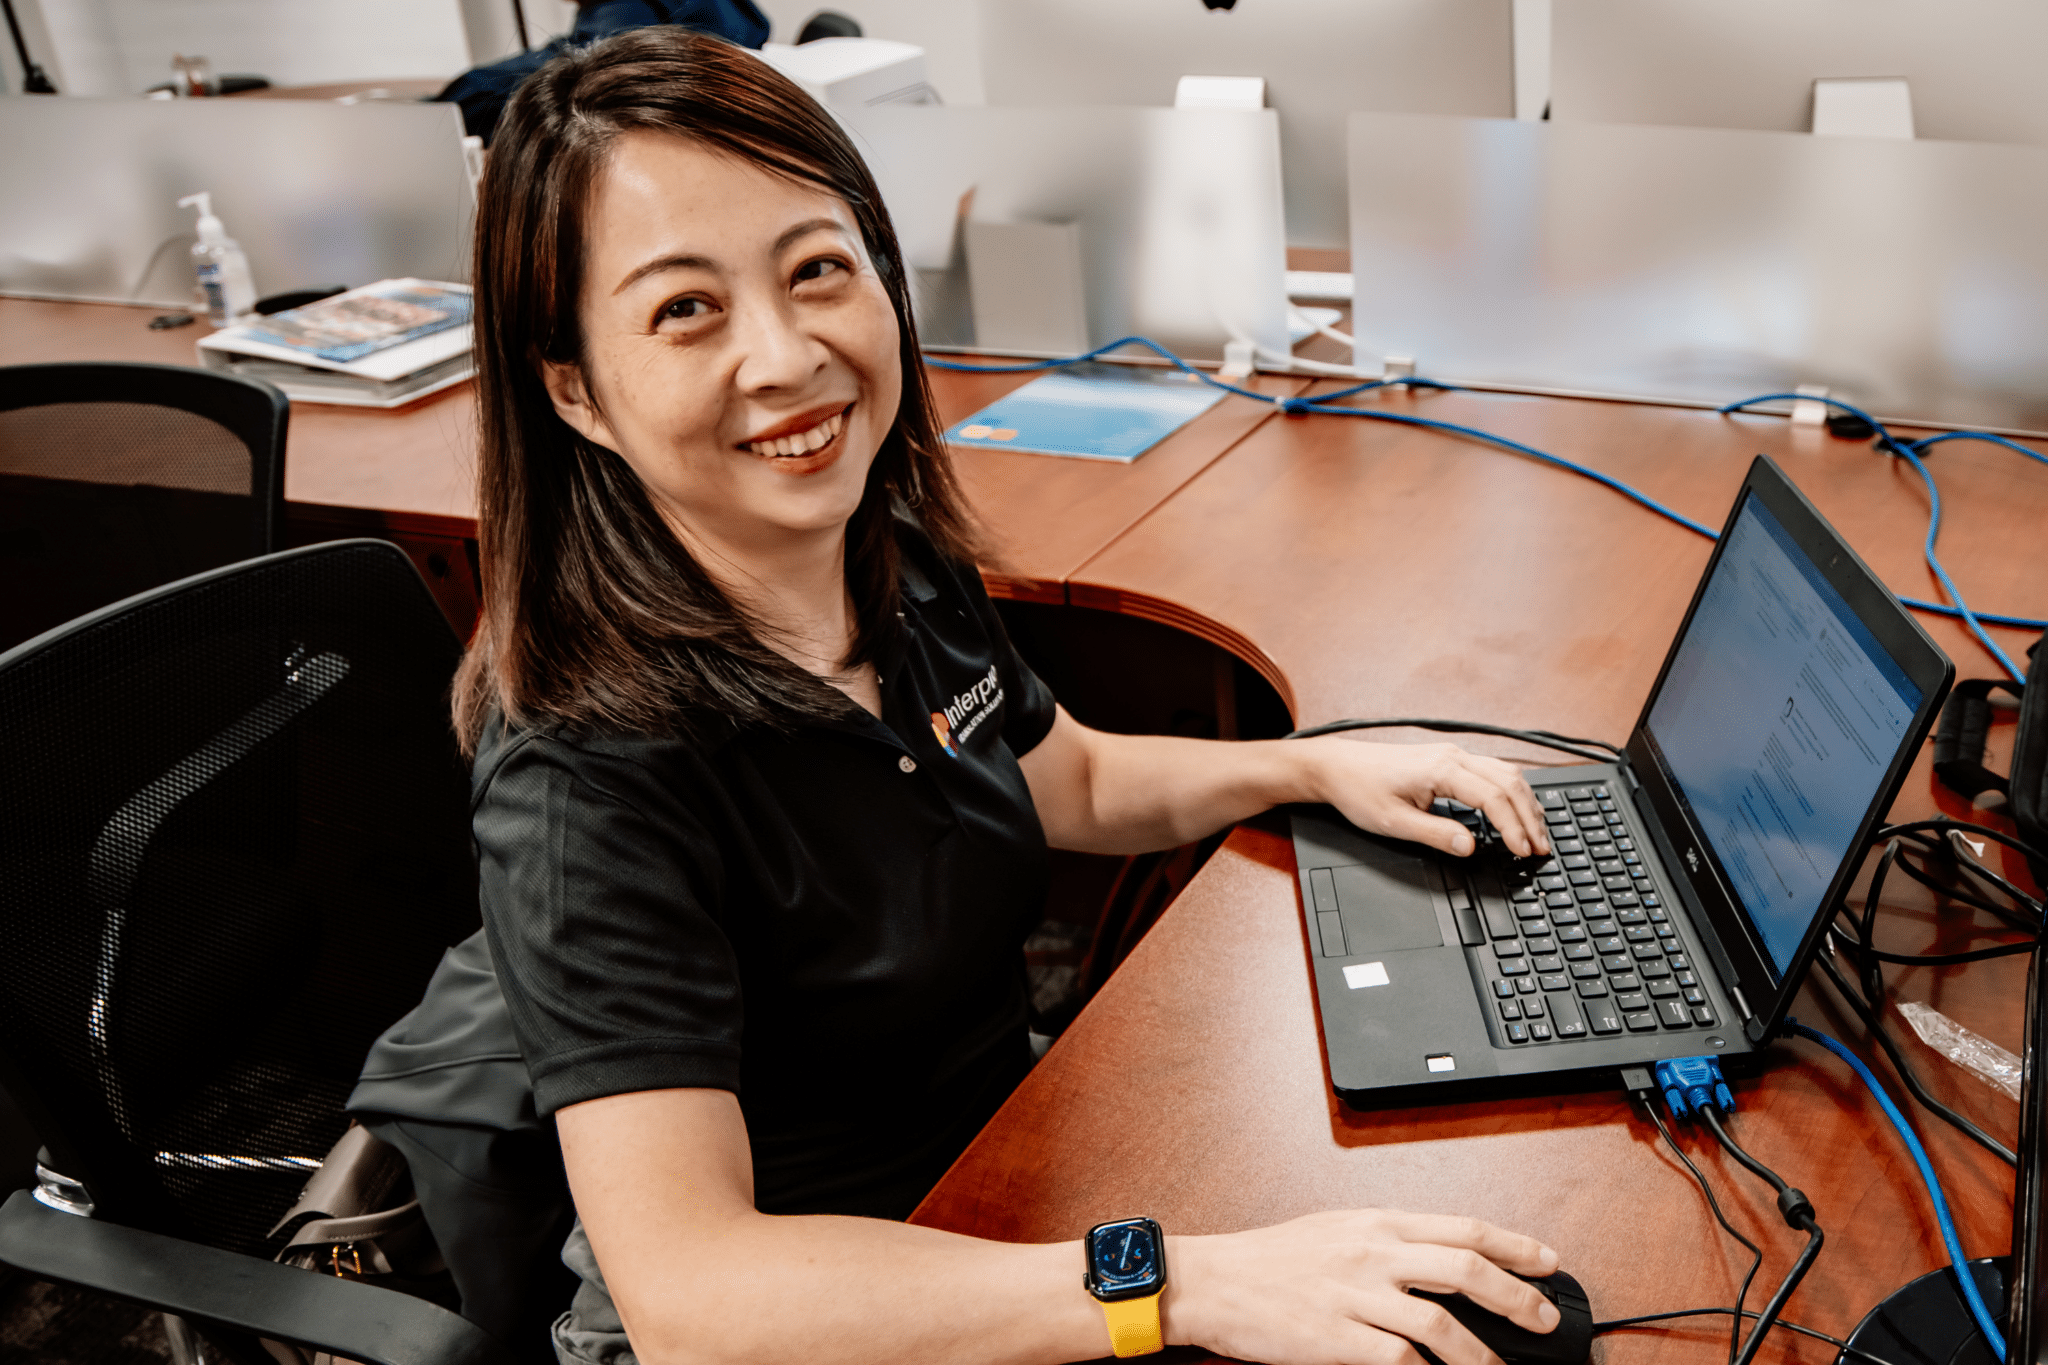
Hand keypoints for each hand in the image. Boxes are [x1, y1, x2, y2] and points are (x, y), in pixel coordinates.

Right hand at [1163, 1209, 1561, 1364]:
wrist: (1215, 1281)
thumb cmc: (1273, 1259)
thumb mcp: (1339, 1231)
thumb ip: (1391, 1244)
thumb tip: (1445, 1261)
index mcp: (1378, 1222)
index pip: (1463, 1227)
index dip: (1515, 1246)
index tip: (1549, 1263)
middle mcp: (1372, 1252)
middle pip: (1464, 1269)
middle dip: (1515, 1298)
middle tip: (1542, 1321)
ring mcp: (1355, 1294)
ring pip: (1439, 1323)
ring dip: (1479, 1355)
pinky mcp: (1336, 1337)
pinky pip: (1398, 1359)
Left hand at [1304, 738, 1550, 858]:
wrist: (1337, 766)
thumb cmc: (1360, 790)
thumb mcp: (1394, 822)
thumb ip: (1435, 835)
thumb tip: (1470, 847)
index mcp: (1441, 769)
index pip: (1493, 798)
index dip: (1513, 828)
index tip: (1523, 852)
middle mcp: (1452, 756)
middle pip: (1509, 783)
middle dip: (1529, 818)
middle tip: (1541, 849)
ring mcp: (1452, 754)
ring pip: (1506, 774)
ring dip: (1525, 804)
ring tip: (1536, 834)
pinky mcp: (1449, 759)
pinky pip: (1493, 771)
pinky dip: (1512, 792)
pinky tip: (1517, 810)